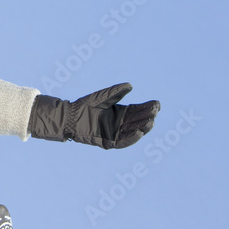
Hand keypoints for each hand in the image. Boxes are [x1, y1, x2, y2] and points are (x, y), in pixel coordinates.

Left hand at [28, 82, 159, 148]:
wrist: (70, 116)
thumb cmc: (85, 105)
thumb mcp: (103, 97)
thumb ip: (116, 92)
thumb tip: (130, 85)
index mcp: (120, 112)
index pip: (138, 110)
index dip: (148, 107)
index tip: (157, 103)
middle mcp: (120, 123)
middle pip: (138, 120)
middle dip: (148, 116)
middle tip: (156, 110)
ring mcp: (115, 133)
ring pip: (134, 131)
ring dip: (143, 127)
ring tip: (151, 121)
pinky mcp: (109, 142)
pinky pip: (123, 141)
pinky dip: (132, 138)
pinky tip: (140, 132)